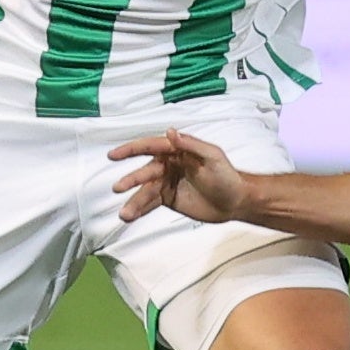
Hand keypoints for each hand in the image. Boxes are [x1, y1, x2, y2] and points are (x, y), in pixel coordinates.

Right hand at [109, 130, 256, 224]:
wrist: (235, 201)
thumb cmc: (227, 175)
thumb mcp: (212, 156)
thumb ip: (191, 144)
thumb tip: (171, 132)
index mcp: (177, 151)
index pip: (151, 147)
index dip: (131, 150)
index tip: (114, 155)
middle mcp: (168, 165)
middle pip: (145, 171)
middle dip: (131, 180)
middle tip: (118, 188)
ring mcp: (167, 183)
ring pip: (145, 191)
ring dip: (134, 201)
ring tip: (124, 214)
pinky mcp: (168, 199)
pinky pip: (150, 203)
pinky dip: (140, 209)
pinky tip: (130, 216)